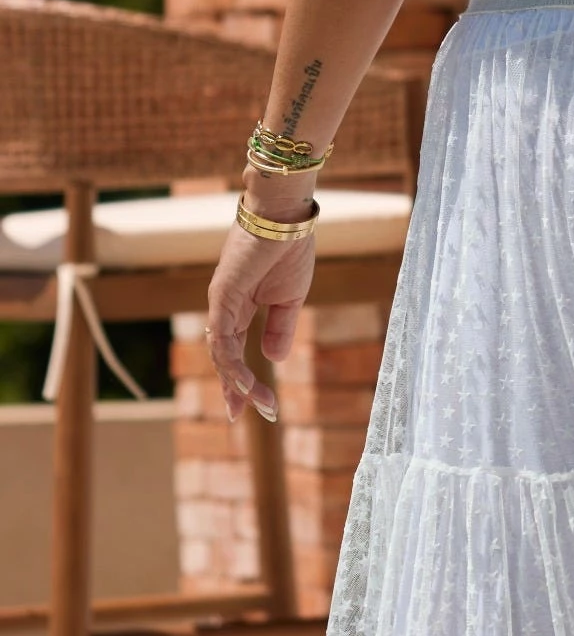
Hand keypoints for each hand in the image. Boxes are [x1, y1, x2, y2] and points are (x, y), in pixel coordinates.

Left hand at [205, 193, 315, 424]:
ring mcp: (220, 303)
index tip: (255, 405)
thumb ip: (280, 328)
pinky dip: (232, 363)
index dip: (241, 379)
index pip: (234, 350)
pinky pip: (223, 338)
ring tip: (257, 404)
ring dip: (238, 382)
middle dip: (233, 389)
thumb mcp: (290, 299)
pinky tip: (245, 382)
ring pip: (221, 353)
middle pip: (224, 357)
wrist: (287, 219)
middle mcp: (225, 307)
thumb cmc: (290, 249)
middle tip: (243, 416)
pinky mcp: (222, 297)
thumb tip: (274, 359)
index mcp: (240, 306)